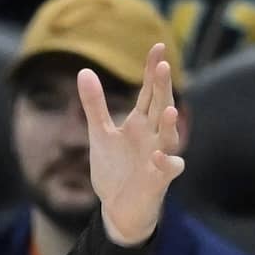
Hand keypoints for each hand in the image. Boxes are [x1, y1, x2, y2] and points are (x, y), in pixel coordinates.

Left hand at [80, 42, 184, 246]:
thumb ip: (95, 104)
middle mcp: (153, 136)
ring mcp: (159, 157)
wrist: (117, 208)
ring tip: (167, 110)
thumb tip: (84, 71)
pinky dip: (166, 162)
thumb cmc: (115, 169)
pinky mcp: (159, 180)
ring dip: (169, 124)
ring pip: (169, 137)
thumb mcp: (100, 134)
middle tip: (163, 65)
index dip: (152, 71)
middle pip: (159, 107)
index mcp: (139, 123)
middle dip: (161, 88)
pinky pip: (169, 169)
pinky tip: (160, 156)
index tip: (157, 46)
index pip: (148, 92)